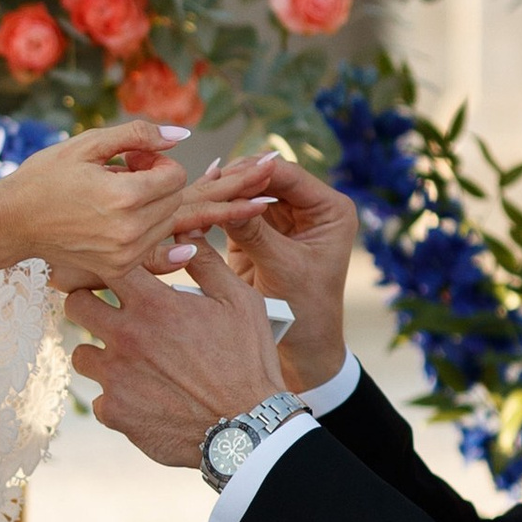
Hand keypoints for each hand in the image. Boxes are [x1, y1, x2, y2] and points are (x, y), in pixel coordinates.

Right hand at [0, 124, 188, 292]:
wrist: (13, 221)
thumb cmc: (47, 177)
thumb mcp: (89, 143)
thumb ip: (138, 135)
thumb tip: (179, 134)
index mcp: (125, 197)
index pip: (176, 175)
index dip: (158, 160)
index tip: (133, 159)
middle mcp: (129, 231)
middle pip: (175, 199)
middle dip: (158, 182)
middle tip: (124, 174)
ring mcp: (125, 255)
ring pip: (167, 223)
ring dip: (152, 206)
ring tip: (117, 196)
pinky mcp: (119, 269)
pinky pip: (152, 244)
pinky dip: (142, 227)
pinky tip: (112, 216)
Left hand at [67, 247, 286, 467]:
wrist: (247, 428)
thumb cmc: (248, 361)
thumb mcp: (239, 302)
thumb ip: (206, 262)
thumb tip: (185, 230)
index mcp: (154, 305)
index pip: (105, 267)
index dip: (106, 265)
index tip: (112, 272)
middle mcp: (127, 337)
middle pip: (75, 305)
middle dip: (88, 303)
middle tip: (107, 312)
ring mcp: (116, 377)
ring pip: (82, 355)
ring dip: (100, 354)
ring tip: (128, 360)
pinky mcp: (115, 413)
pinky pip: (100, 398)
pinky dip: (117, 398)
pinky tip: (143, 397)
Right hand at [210, 149, 356, 388]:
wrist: (303, 350)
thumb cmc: (307, 312)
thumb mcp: (282, 268)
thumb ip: (255, 233)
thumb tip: (225, 199)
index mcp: (330, 210)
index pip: (288, 175)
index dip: (255, 171)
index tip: (223, 172)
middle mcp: (308, 208)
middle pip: (264, 178)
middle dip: (234, 180)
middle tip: (201, 181)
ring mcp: (281, 219)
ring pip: (246, 193)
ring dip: (221, 193)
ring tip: (192, 191)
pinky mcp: (258, 234)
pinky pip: (234, 214)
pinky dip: (215, 211)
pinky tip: (192, 207)